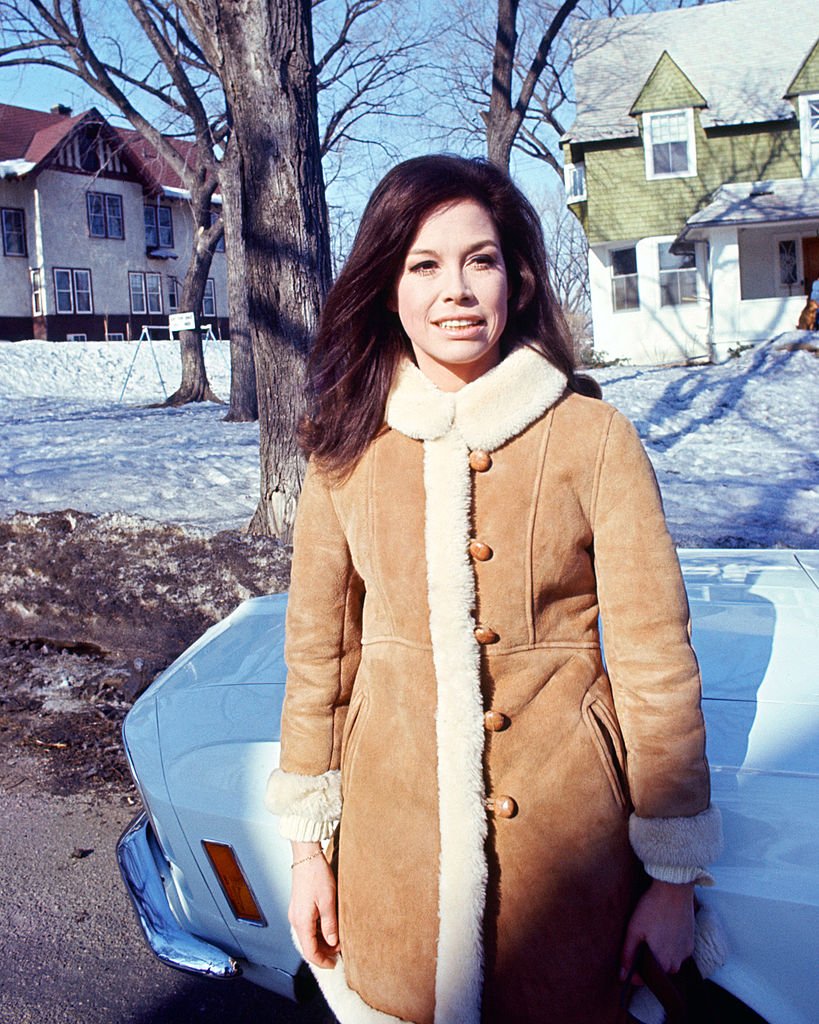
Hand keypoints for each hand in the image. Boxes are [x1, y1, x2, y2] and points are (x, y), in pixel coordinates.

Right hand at [288, 842, 339, 968]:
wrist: (306, 856)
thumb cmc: (316, 875)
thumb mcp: (328, 901)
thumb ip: (330, 924)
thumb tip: (333, 942)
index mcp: (302, 922)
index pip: (310, 951)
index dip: (322, 961)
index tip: (334, 964)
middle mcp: (295, 919)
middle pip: (307, 945)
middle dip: (323, 952)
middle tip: (340, 952)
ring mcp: (295, 913)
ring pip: (307, 936)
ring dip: (321, 942)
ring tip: (337, 940)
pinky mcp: (298, 906)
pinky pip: (307, 926)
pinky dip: (317, 932)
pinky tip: (328, 928)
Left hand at [620, 879, 694, 982]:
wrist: (674, 889)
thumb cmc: (652, 908)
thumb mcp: (634, 930)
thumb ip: (628, 955)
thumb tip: (621, 976)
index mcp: (661, 963)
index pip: (645, 980)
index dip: (634, 971)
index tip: (628, 957)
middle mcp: (676, 963)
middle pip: (657, 971)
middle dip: (647, 962)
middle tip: (639, 941)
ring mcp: (685, 954)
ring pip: (668, 963)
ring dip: (659, 955)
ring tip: (651, 935)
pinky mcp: (690, 944)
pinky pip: (677, 953)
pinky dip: (669, 947)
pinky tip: (663, 931)